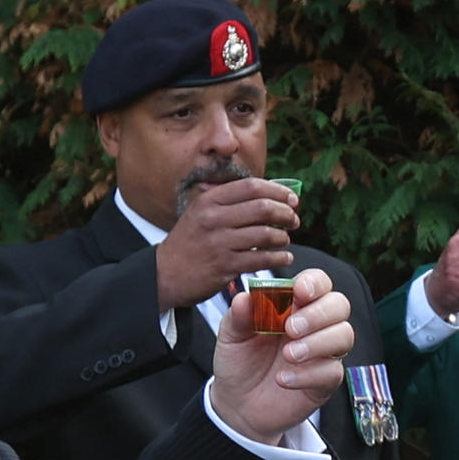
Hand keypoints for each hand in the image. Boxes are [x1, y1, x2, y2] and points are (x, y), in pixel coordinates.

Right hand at [152, 173, 299, 312]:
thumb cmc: (190, 242)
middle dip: (285, 214)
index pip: (252, 186)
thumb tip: (269, 195)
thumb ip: (229, 203)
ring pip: (265, 234)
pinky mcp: (224, 266)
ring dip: (282, 237)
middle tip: (294, 221)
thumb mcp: (201, 213)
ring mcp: (219, 242)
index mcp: (209, 200)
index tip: (292, 200)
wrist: (164, 274)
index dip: (278, 191)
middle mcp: (213, 218)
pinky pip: (261, 259)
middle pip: (263, 207)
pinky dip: (279, 257)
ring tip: (285, 240)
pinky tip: (284, 257)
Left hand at [211, 275, 356, 440]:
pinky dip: (308, 374)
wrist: (237, 403)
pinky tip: (283, 380)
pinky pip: (332, 372)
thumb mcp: (231, 336)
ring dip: (317, 342)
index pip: (318, 283)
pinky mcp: (324, 381)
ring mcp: (323, 353)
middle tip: (290, 328)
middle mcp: (314, 325)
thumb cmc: (240, 362)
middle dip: (319, 313)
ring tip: (288, 355)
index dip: (314, 282)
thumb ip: (239, 316)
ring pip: (344, 336)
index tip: (299, 291)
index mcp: (293, 306)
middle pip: (339, 305)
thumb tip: (245, 297)